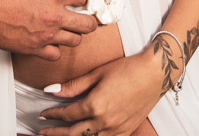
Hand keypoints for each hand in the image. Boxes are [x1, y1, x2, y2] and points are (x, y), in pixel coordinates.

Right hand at [0, 0, 98, 59]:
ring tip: (66, 29)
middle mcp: (55, 16)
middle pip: (88, 24)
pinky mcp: (35, 49)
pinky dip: (55, 50)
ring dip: (73, 34)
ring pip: (76, 41)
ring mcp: (47, 34)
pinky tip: (50, 42)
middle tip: (83, 18)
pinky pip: (56, 55)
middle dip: (89, 20)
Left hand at [37, 50, 166, 135]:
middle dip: (56, 133)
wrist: (155, 74)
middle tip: (43, 131)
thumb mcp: (98, 74)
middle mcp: (104, 121)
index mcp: (95, 105)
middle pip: (73, 133)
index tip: (43, 114)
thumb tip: (51, 90)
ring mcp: (116, 129)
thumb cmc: (128, 69)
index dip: (53, 115)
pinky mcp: (126, 131)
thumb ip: (74, 85)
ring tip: (61, 135)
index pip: (67, 114)